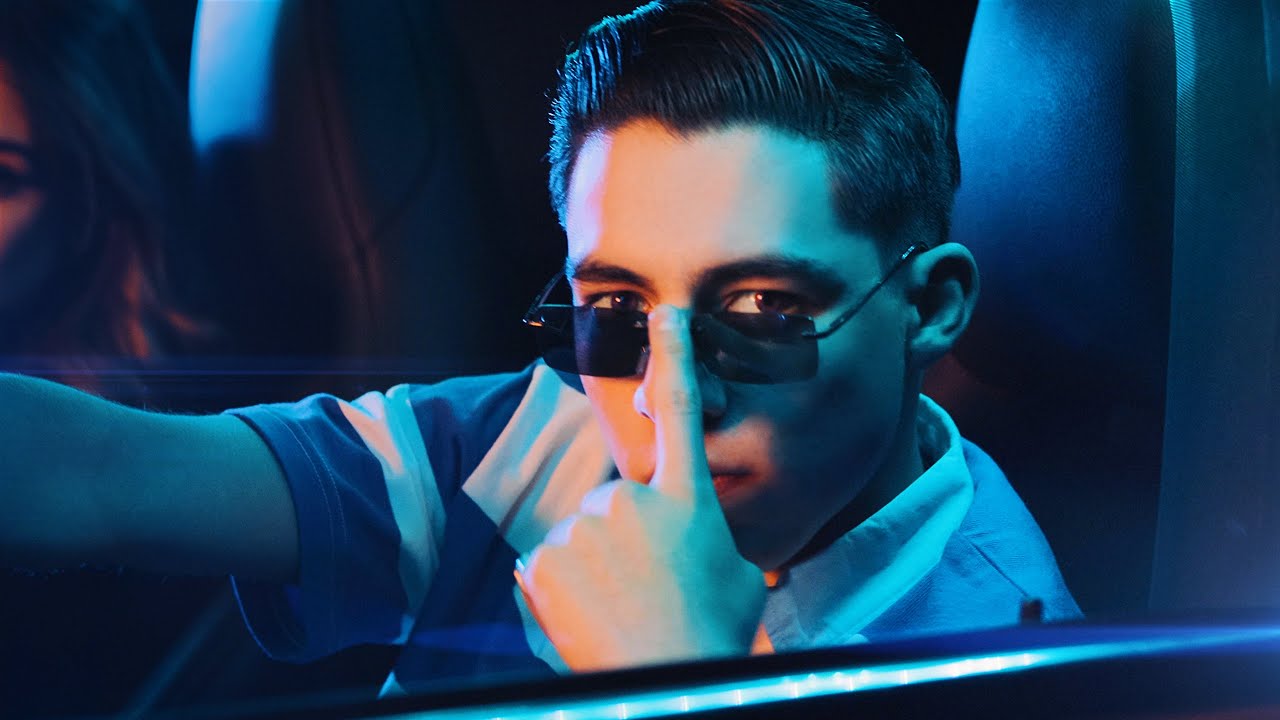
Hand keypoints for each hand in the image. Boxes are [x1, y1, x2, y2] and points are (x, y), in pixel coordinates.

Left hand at [516, 305, 766, 671]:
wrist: (665, 682)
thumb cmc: (712, 636)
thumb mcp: (733, 572)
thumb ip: (709, 536)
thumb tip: (697, 538)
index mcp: (688, 500)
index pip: (682, 414)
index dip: (673, 358)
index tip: (666, 314)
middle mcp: (632, 501)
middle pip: (619, 499)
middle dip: (626, 532)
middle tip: (649, 582)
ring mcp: (583, 528)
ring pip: (582, 532)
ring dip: (595, 561)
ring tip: (622, 604)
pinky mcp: (542, 559)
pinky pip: (549, 562)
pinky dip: (563, 586)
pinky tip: (590, 613)